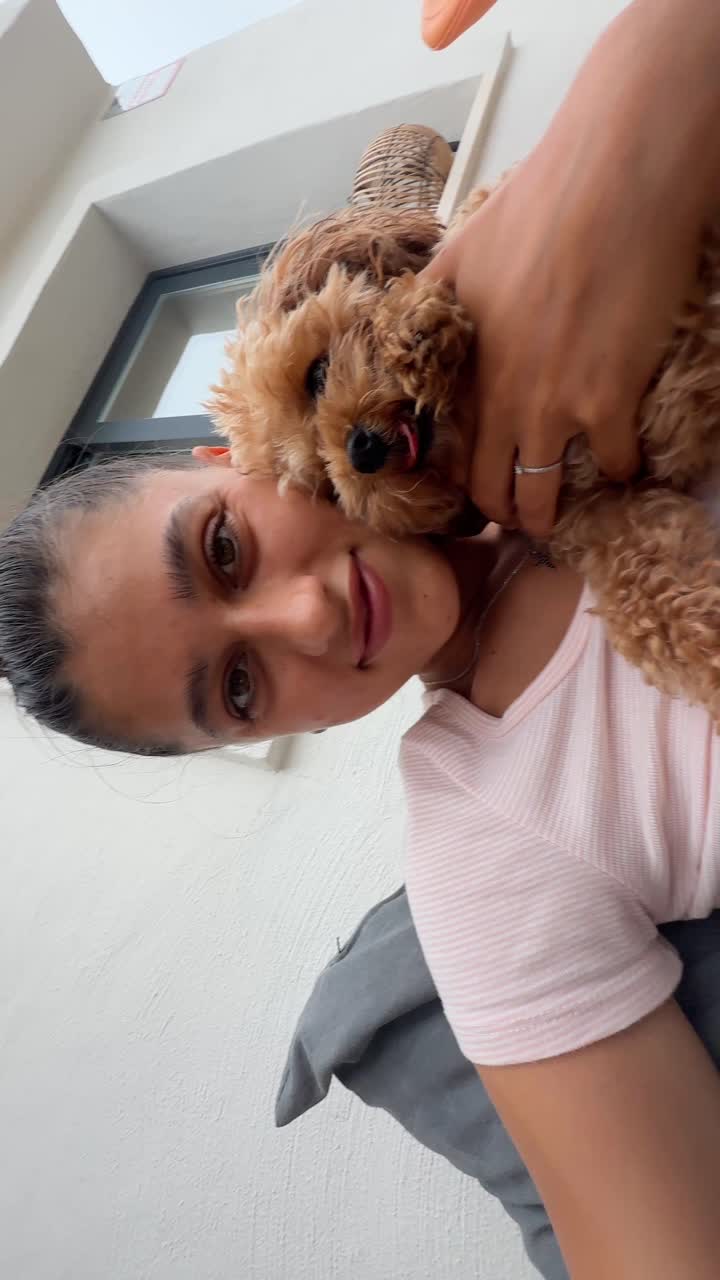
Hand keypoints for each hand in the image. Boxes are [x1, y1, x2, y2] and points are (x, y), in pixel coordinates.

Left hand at [424, 147, 700, 534]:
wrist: (612, 183)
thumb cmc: (534, 205)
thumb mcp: (459, 253)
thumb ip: (431, 300)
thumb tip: (409, 321)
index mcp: (462, 369)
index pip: (447, 452)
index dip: (458, 480)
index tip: (472, 488)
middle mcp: (499, 401)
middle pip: (490, 490)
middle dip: (499, 512)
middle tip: (514, 515)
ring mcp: (554, 408)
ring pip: (540, 496)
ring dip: (546, 514)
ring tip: (555, 517)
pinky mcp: (609, 403)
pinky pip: (614, 464)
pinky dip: (621, 471)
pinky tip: (625, 466)